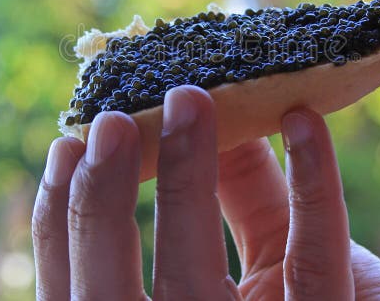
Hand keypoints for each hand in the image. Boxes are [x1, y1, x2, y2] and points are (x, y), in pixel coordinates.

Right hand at [32, 85, 379, 299]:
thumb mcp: (268, 263)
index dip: (63, 220)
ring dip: (183, 181)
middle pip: (110, 294)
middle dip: (100, 202)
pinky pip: (316, 263)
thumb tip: (204, 111)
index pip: (84, 287)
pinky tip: (304, 122)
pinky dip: (312, 183)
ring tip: (190, 99)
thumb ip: (236, 198)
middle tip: (111, 119)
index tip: (65, 145)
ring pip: (190, 283)